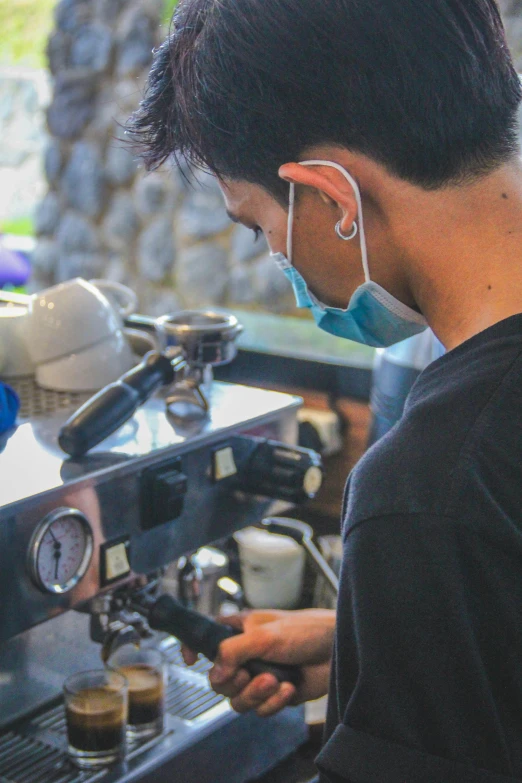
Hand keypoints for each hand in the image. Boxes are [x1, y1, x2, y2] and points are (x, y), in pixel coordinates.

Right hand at [182, 609, 334, 716]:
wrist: (336, 652)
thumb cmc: (305, 631)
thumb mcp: (264, 636)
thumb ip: (232, 652)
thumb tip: (212, 675)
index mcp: (239, 630)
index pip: (206, 638)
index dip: (193, 648)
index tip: (189, 658)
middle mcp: (245, 654)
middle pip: (218, 680)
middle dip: (234, 681)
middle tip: (249, 673)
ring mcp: (258, 676)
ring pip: (237, 700)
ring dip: (255, 694)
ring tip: (273, 681)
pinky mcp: (274, 695)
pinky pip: (259, 710)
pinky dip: (273, 702)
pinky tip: (288, 688)